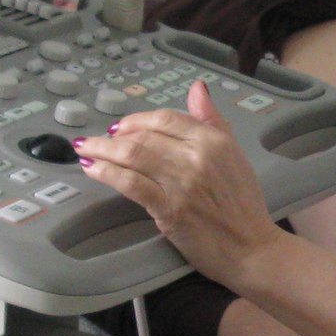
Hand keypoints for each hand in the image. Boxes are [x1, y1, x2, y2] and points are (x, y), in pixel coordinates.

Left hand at [73, 83, 280, 287]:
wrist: (252, 248)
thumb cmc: (242, 204)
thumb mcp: (234, 154)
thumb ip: (212, 120)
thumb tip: (197, 87)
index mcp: (214, 140)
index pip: (165, 118)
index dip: (136, 120)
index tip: (119, 127)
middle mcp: (197, 156)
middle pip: (144, 136)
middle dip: (112, 136)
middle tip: (93, 141)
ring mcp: (182, 182)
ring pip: (132, 155)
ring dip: (101, 151)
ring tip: (84, 151)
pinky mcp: (169, 208)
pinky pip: (130, 183)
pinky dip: (107, 173)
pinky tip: (92, 169)